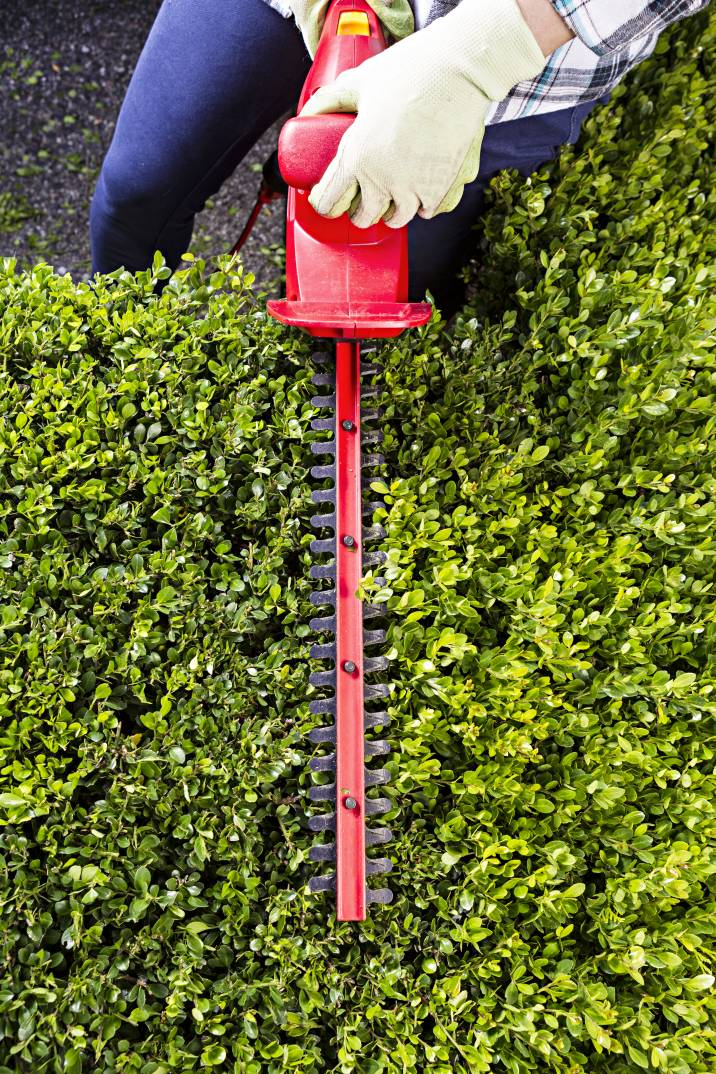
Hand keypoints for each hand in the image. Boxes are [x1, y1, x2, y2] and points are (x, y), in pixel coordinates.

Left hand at [300, 0, 546, 227]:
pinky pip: (428, 212)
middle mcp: (383, 180)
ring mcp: (414, 188)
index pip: (330, 202)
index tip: (326, 201)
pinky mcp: (442, 189)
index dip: (324, 204)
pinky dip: (424, 204)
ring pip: (397, 219)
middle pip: (364, 218)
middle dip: (359, 210)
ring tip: (393, 195)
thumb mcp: (358, 82)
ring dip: (392, 210)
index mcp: (357, 158)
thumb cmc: (409, 72)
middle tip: (362, 198)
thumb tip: (306, 114)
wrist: (460, 72)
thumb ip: (328, 101)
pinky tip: (421, 190)